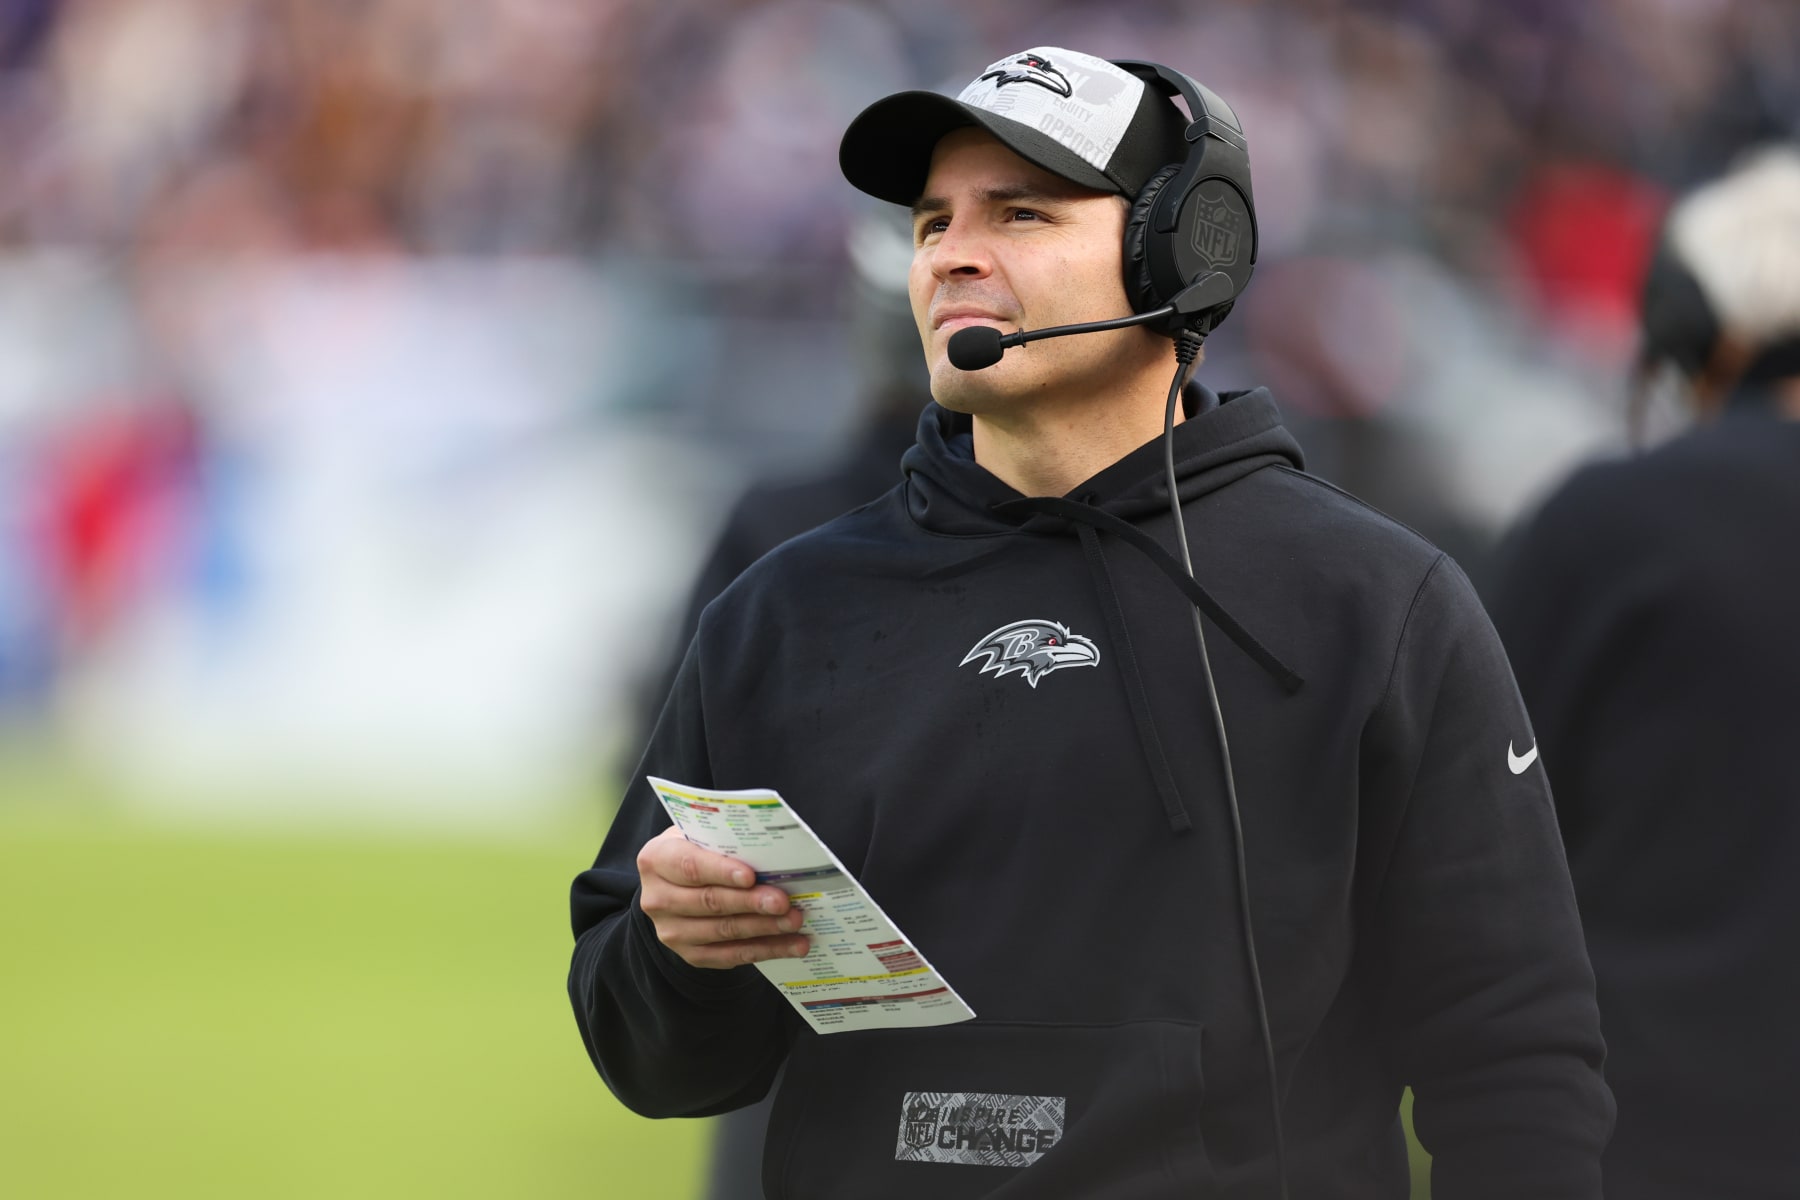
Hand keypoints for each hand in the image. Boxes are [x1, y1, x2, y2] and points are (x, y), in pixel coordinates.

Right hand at [637, 826, 810, 968]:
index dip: (720, 871)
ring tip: (795, 921)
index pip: (690, 866)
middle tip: (784, 902)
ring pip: (724, 932)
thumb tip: (772, 850)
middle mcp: (657, 899)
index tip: (751, 876)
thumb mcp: (700, 834)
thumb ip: (724, 840)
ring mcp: (671, 931)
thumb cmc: (698, 850)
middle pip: (709, 902)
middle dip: (751, 902)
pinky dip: (766, 950)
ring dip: (764, 928)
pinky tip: (793, 944)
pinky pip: (732, 956)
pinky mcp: (690, 954)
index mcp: (656, 860)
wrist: (677, 883)